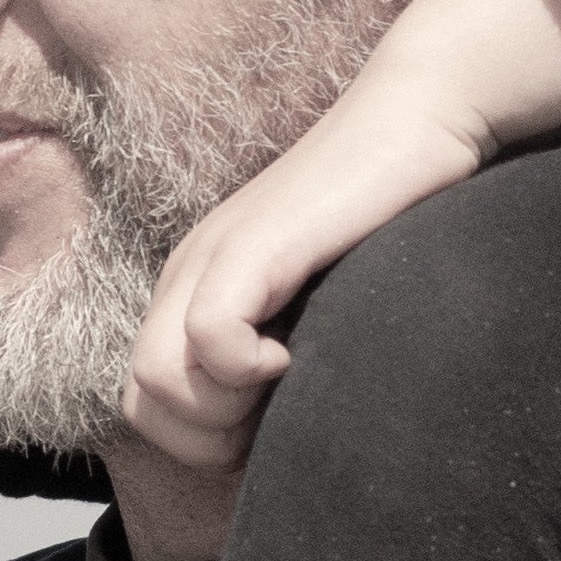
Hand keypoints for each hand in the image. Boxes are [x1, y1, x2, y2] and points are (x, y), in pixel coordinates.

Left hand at [122, 0, 560, 462]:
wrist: (419, 119)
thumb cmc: (392, 217)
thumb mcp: (323, 300)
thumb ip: (289, 350)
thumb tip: (284, 433)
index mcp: (196, 289)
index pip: (147, 403)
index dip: (205, 442)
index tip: (274, 423)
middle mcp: (189, 273)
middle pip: (141, 403)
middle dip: (210, 439)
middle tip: (279, 412)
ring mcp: (211, 256)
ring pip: (155, 381)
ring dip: (225, 410)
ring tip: (289, 375)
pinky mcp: (251, 243)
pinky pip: (208, 337)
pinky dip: (248, 368)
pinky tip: (298, 349)